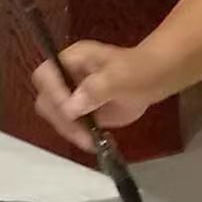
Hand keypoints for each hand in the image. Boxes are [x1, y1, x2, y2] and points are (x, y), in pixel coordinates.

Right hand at [30, 39, 155, 151]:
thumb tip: (72, 107)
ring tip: (92, 140)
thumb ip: (96, 88)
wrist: (155, 79)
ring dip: (71, 131)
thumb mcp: (121, 76)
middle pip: (46, 100)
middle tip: (81, 131)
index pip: (46, 76)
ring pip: (56, 118)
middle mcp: (66, 77)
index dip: (53, 94)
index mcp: (72, 59)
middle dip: (61, 118)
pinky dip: (80, 137)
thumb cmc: (140, 70)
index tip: (71, 112)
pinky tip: (96, 142)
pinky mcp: (81, 113)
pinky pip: (71, 128)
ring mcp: (72, 96)